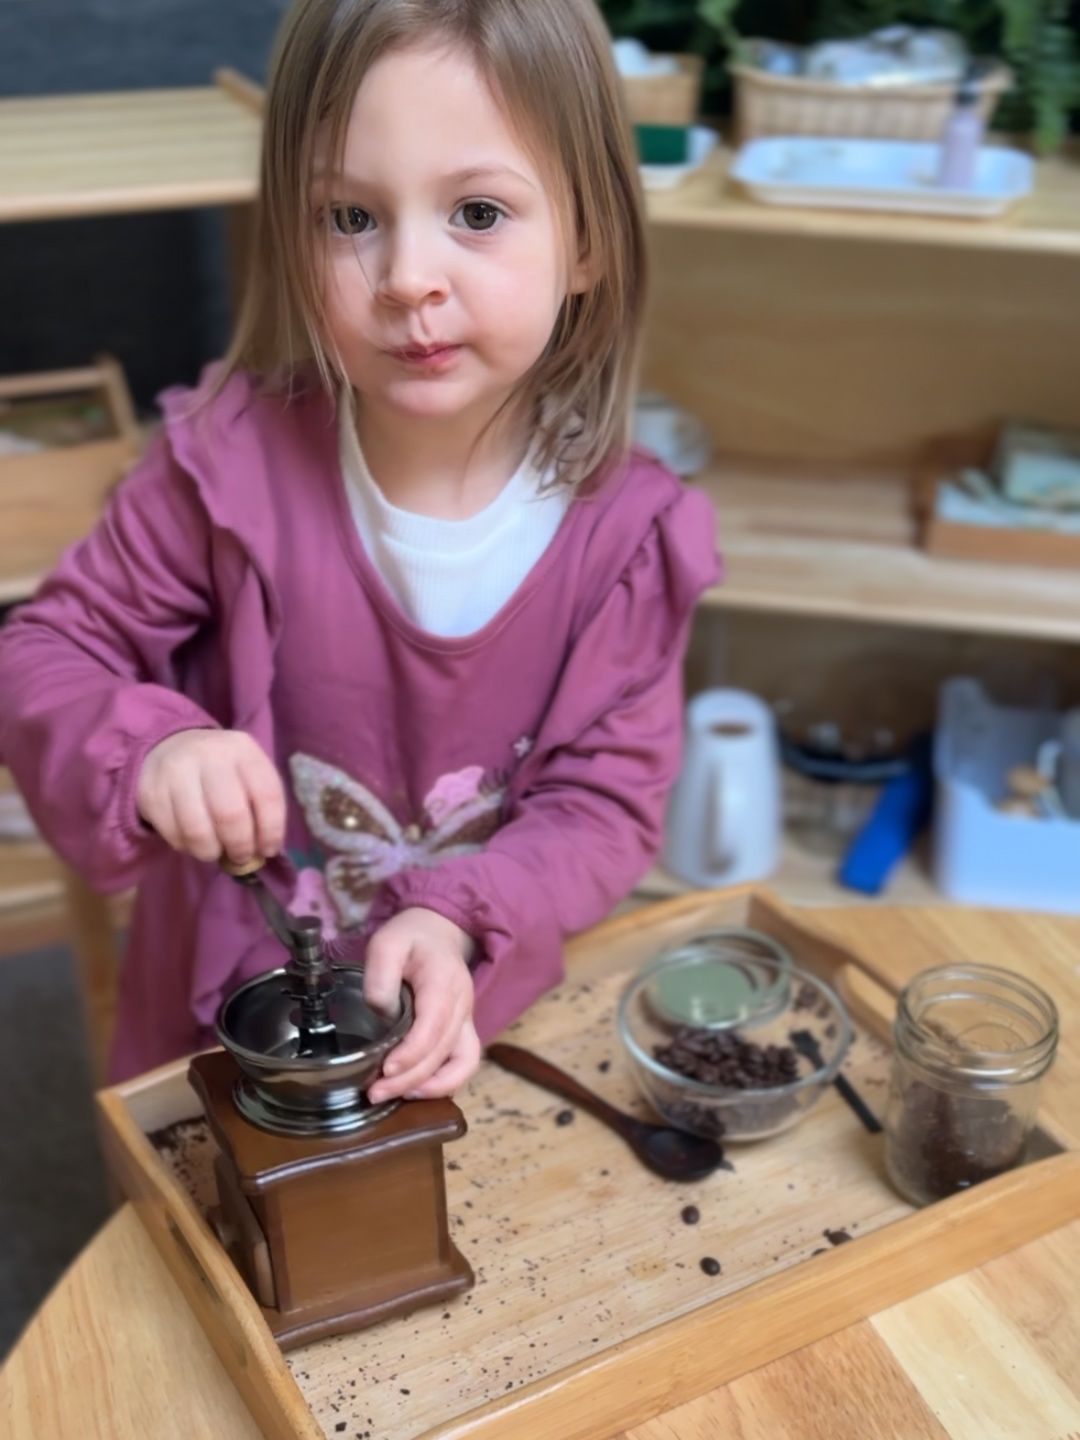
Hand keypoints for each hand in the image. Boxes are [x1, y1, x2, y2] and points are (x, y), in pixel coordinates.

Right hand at [136, 729, 285, 865]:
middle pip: (230, 815)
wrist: (170, 747)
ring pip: (197, 830)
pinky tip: (192, 841)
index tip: (267, 850)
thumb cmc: (221, 771)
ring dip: (210, 852)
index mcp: (243, 750)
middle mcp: (210, 755)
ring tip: (215, 852)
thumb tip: (265, 850)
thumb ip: (262, 805)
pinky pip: (172, 834)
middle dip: (239, 846)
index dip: (271, 830)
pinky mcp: (152, 792)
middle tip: (240, 857)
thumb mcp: (248, 773)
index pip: (267, 795)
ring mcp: (176, 772)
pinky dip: (186, 847)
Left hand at [364, 907, 480, 1102]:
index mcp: (444, 982)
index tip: (384, 1070)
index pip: (433, 1027)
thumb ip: (380, 974)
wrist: (438, 931)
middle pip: (444, 1052)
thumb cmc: (411, 937)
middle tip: (375, 1092)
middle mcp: (462, 1004)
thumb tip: (379, 1012)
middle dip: (410, 1079)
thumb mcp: (387, 942)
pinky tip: (417, 1089)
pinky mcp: (464, 1029)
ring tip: (398, 1096)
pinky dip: (446, 1082)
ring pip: (462, 1063)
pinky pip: (465, 1063)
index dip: (411, 1054)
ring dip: (432, 1086)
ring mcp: (467, 1019)